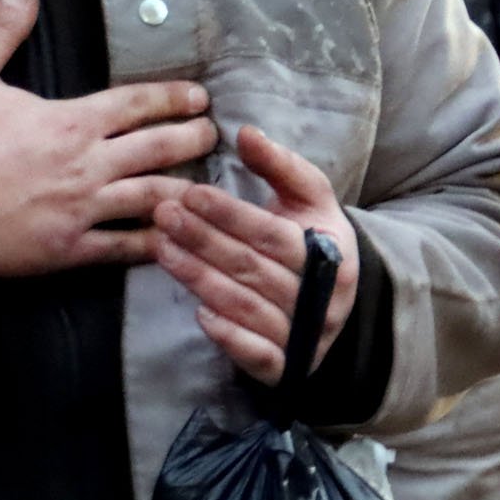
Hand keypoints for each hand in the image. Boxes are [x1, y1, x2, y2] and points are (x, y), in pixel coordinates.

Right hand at [0, 0, 219, 277]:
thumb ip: (2, 30)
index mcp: (71, 120)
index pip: (137, 104)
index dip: (173, 98)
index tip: (200, 97)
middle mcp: (88, 164)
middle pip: (158, 149)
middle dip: (192, 140)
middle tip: (213, 135)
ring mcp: (82, 210)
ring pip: (152, 198)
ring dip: (185, 189)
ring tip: (209, 187)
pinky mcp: (67, 251)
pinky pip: (122, 249)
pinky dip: (153, 244)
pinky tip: (175, 240)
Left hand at [151, 124, 361, 384]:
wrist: (337, 305)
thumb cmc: (312, 240)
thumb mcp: (309, 199)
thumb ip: (279, 166)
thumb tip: (245, 132)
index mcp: (330, 251)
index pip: (273, 233)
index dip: (231, 215)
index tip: (191, 193)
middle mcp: (321, 297)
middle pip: (253, 269)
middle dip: (203, 241)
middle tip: (164, 216)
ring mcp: (305, 335)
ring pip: (246, 307)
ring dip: (200, 280)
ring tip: (163, 251)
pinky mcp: (288, 367)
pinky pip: (255, 354)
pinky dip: (227, 336)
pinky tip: (198, 313)